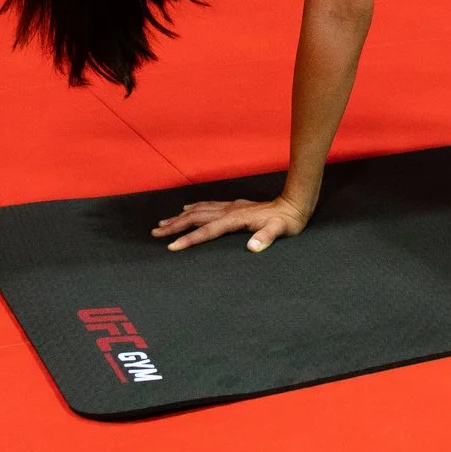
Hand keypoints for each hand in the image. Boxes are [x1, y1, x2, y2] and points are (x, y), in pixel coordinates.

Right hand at [153, 195, 311, 253]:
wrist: (295, 204)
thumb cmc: (287, 221)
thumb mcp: (280, 231)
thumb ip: (266, 238)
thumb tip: (252, 247)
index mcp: (235, 219)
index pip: (207, 231)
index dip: (189, 239)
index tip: (172, 247)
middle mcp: (229, 210)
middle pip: (195, 217)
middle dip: (175, 226)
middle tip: (155, 233)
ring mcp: (231, 207)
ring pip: (199, 210)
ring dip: (180, 217)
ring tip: (163, 223)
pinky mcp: (234, 206)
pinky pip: (207, 206)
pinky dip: (193, 208)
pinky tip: (187, 209)